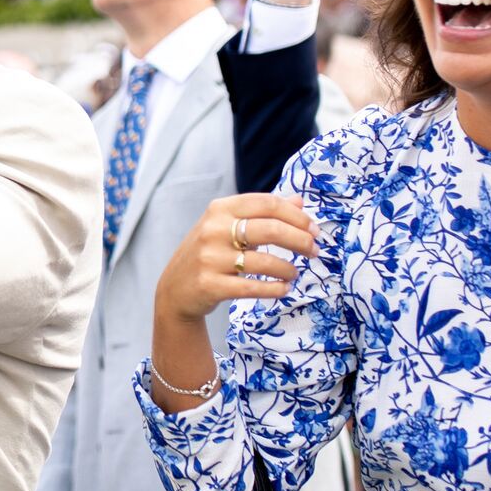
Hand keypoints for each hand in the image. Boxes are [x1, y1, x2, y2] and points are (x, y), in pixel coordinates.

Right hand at [155, 192, 312, 327]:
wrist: (176, 288)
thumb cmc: (210, 252)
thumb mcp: (230, 225)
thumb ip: (263, 212)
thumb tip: (299, 201)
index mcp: (220, 209)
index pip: (267, 203)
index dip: (297, 216)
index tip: (314, 229)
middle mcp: (213, 230)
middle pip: (270, 229)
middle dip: (300, 240)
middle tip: (315, 250)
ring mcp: (210, 258)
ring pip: (263, 261)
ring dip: (288, 268)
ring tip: (294, 273)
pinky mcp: (210, 285)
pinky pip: (252, 287)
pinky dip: (274, 289)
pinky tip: (284, 288)